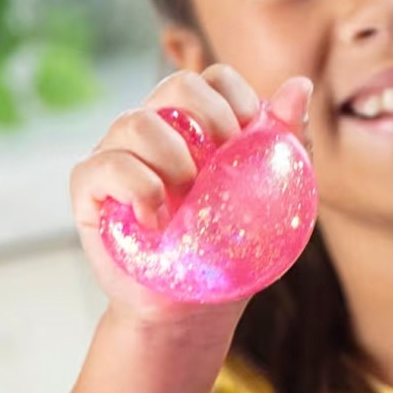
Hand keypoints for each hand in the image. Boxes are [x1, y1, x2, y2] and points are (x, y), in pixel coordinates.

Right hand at [70, 65, 312, 328]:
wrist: (193, 313)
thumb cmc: (230, 254)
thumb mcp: (270, 201)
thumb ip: (287, 143)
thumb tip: (301, 84)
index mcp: (197, 128)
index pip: (212, 79)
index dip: (233, 96)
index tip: (248, 137)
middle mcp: (156, 133)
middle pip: (174, 85)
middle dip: (208, 115)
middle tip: (222, 161)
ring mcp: (118, 157)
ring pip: (135, 123)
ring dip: (173, 158)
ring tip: (188, 199)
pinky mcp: (91, 191)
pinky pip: (105, 167)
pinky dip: (137, 189)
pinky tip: (157, 222)